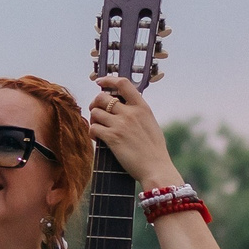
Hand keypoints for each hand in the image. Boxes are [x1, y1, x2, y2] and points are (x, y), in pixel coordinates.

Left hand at [90, 75, 180, 189]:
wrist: (156, 168)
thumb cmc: (154, 150)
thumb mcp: (151, 124)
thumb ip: (138, 113)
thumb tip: (124, 107)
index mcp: (142, 107)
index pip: (123, 83)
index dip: (108, 80)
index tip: (100, 82)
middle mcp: (131, 112)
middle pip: (103, 97)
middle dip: (95, 103)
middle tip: (96, 112)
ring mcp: (121, 124)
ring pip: (95, 112)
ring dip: (93, 119)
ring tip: (98, 128)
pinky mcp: (112, 138)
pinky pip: (93, 128)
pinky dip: (92, 132)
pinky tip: (97, 138)